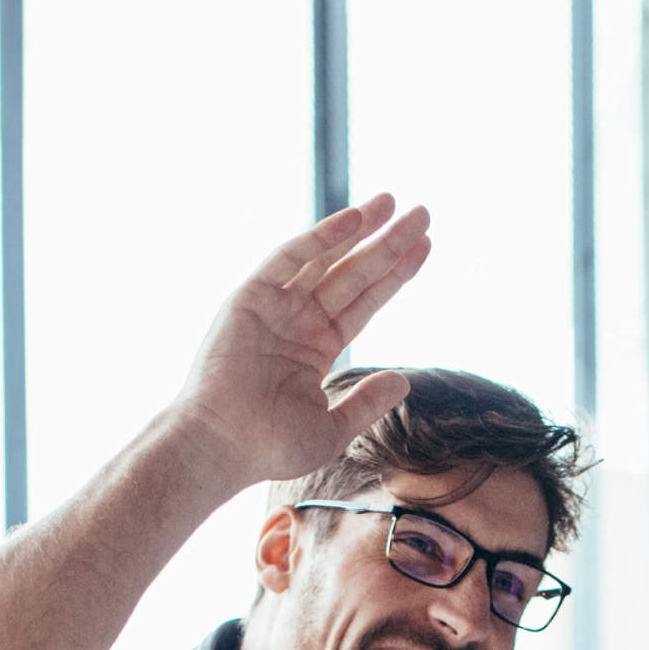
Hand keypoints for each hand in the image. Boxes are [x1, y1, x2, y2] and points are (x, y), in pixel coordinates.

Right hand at [174, 194, 431, 491]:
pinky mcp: (251, 297)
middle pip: (354, 273)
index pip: (365, 302)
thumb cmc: (269, 447)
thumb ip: (367, 403)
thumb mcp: (332, 429)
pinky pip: (290, 258)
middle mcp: (299, 320)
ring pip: (326, 258)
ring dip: (360, 229)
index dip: (395, 275)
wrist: (223, 447)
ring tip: (394, 202)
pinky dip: (320, 238)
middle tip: (424, 214)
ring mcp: (275, 306)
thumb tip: (404, 380)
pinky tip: (354, 220)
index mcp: (317, 347)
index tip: (425, 248)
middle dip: (387, 243)